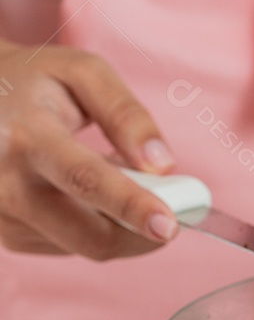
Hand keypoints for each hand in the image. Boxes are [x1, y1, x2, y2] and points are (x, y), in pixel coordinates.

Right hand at [0, 39, 177, 257]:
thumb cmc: (33, 82)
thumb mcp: (82, 73)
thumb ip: (126, 114)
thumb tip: (162, 164)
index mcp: (27, 136)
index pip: (85, 178)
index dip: (131, 206)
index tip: (168, 226)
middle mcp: (6, 182)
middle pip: (88, 234)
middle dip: (140, 237)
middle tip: (172, 219)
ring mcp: (2, 215)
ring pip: (83, 245)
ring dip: (117, 225)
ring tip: (113, 182)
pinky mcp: (7, 234)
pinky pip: (69, 246)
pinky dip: (92, 226)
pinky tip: (84, 195)